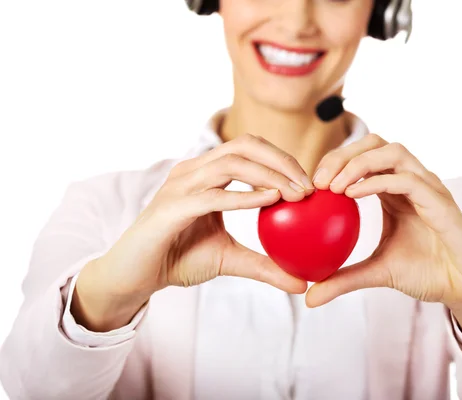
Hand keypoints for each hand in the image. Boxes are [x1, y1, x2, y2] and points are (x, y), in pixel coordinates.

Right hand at [73, 133, 312, 330]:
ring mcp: (180, 185)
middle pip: (244, 145)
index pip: (250, 149)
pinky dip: (245, 196)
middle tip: (310, 186)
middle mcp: (193, 171)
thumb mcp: (230, 259)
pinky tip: (271, 200)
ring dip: (269, 174)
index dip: (282, 159)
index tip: (310, 183)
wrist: (136, 275)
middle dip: (282, 160)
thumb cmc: (179, 259)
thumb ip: (265, 265)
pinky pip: (213, 195)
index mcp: (206, 173)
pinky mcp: (171, 207)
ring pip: (231, 162)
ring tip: (297, 194)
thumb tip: (301, 285)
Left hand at [306, 134, 461, 346]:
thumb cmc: (428, 273)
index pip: (362, 157)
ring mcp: (427, 187)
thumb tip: (309, 298)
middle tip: (318, 181)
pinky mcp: (441, 201)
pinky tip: (353, 195)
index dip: (335, 162)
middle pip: (374, 144)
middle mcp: (411, 181)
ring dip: (358, 163)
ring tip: (333, 186)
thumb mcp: (377, 273)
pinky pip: (408, 180)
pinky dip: (378, 181)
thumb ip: (343, 279)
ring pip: (392, 152)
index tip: (312, 185)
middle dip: (342, 155)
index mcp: (395, 190)